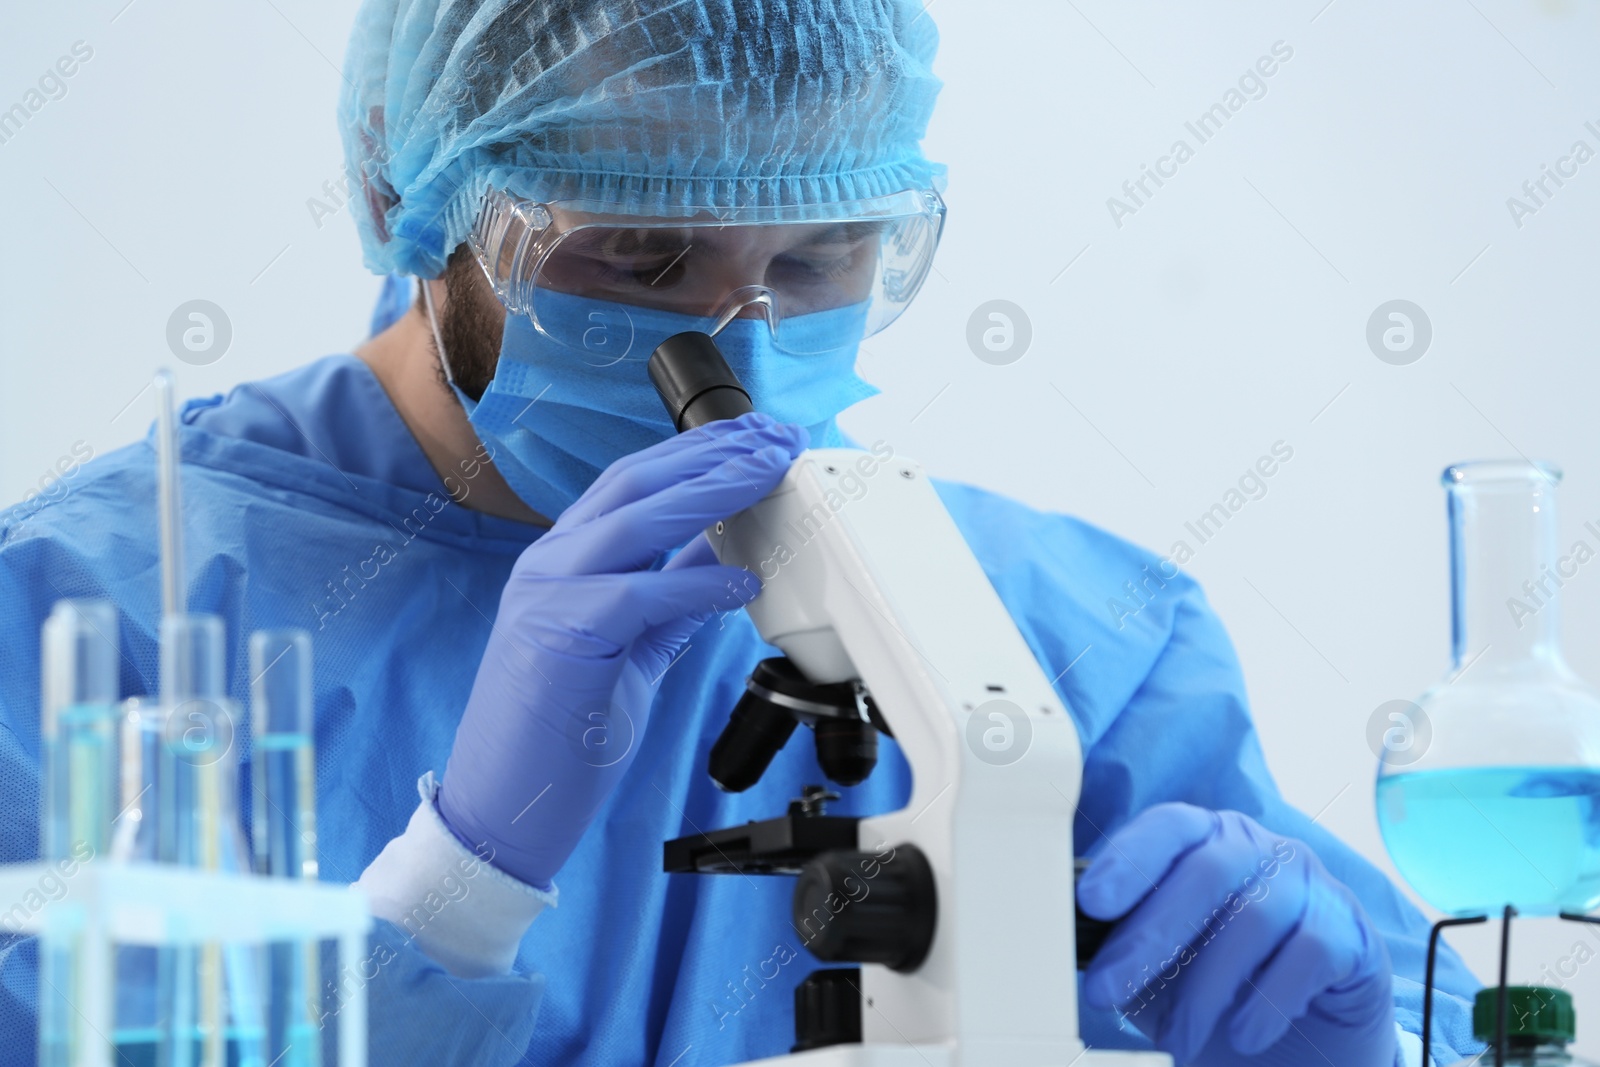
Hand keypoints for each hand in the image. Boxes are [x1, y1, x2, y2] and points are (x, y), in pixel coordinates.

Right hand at [438, 412, 807, 887]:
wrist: (503, 808)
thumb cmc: (561, 734)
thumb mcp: (630, 648)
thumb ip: (669, 598)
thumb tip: (720, 555)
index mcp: (563, 561)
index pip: (634, 482)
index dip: (699, 452)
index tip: (757, 437)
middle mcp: (549, 566)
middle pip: (636, 484)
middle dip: (713, 454)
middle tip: (777, 438)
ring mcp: (546, 599)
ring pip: (634, 522)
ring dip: (709, 492)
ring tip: (767, 475)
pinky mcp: (558, 641)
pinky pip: (636, 596)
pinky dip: (693, 585)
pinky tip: (741, 583)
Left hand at [1078, 804, 1394, 1065]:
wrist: (1309, 1035)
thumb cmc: (1223, 982)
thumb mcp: (1167, 961)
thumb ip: (1131, 941)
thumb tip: (1078, 942)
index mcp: (1208, 839)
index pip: (1170, 827)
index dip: (1130, 860)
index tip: (1090, 902)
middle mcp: (1260, 849)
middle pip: (1206, 874)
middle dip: (1148, 937)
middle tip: (1106, 991)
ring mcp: (1309, 885)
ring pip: (1252, 920)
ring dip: (1203, 990)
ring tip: (1178, 1039)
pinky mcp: (1349, 931)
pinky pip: (1307, 955)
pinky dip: (1266, 1002)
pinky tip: (1243, 1035)